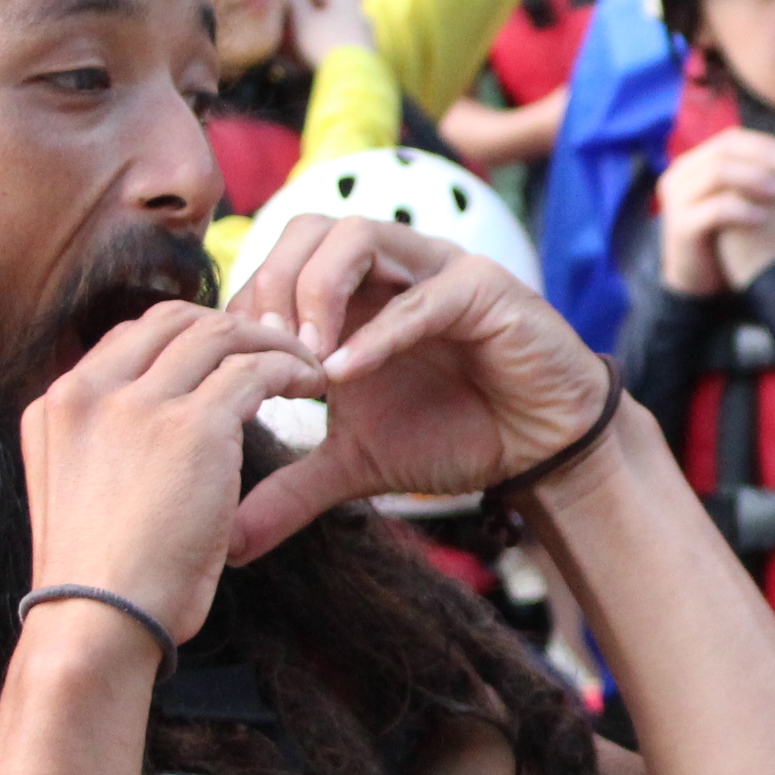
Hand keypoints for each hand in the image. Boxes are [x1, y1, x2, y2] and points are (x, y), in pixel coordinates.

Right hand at [20, 304, 325, 640]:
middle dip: (232, 327)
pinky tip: (314, 385)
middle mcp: (88, 392)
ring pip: (219, 336)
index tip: (230, 360)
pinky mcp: (193, 428)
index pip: (130, 338)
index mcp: (56, 406)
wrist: (96, 625)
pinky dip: (291, 368)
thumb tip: (151, 447)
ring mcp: (138, 405)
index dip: (189, 339)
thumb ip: (108, 453)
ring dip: (271, 343)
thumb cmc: (102, 586)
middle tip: (276, 350)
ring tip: (307, 366)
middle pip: (173, 320)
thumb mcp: (83, 498)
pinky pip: (256, 370)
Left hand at [224, 215, 613, 557]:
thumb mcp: (355, 464)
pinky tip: (346, 374)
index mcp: (354, 291)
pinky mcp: (483, 287)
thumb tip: (232, 545)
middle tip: (259, 353)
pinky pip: (422, 296)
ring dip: (316, 292)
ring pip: (356, 235)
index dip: (247, 305)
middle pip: (307, 228)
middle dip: (272, 286)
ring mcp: (436, 268)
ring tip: (305, 360)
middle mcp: (391, 266)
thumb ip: (292, 489)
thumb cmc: (455, 436)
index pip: (278, 262)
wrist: (541, 451)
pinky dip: (378, 332)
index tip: (234, 370)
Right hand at [286, 0, 375, 71]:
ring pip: (330, 26)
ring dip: (311, 31)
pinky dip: (322, 44)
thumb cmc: (323, 40)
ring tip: (292, 42)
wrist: (350, 75)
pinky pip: (337, 41)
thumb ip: (294, 0)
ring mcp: (364, 31)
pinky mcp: (364, 51)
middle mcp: (360, 9)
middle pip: (324, 7)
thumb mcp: (302, 17)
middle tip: (284, 24)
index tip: (277, 6)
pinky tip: (307, 56)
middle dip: (303, 15)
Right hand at [656, 131, 774, 298]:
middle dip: (762, 157)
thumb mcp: (739, 197)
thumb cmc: (724, 233)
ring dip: (754, 179)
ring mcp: (677, 199)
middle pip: (723, 150)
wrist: (697, 275)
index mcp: (694, 163)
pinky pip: (715, 209)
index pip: (730, 139)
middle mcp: (680, 175)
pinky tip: (763, 218)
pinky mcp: (681, 225)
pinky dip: (743, 209)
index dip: (764, 143)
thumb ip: (755, 174)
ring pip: (717, 173)